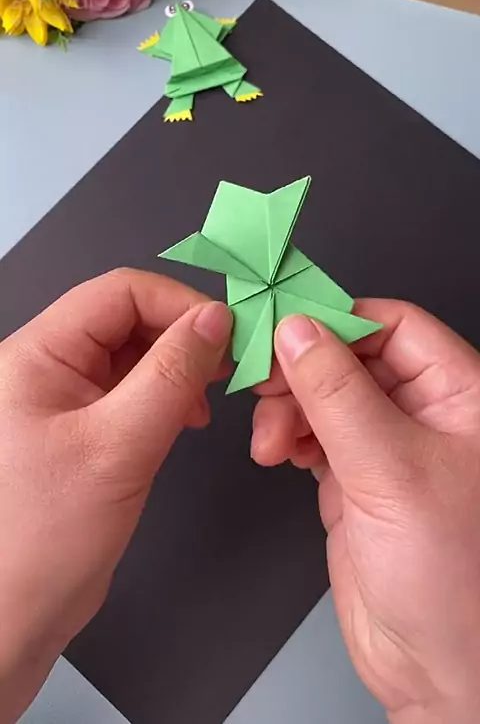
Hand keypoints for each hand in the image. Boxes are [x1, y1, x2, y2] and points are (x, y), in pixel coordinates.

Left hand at [0, 269, 231, 723]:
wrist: (14, 615)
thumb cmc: (44, 537)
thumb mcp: (119, 445)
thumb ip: (172, 374)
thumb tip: (216, 319)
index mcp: (37, 354)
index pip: (118, 293)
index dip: (178, 304)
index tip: (227, 333)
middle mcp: (47, 367)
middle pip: (127, 319)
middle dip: (182, 338)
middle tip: (228, 368)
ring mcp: (65, 399)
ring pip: (133, 355)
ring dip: (177, 369)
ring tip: (204, 403)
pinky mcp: (82, 430)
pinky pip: (131, 391)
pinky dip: (165, 397)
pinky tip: (184, 420)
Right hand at [252, 300, 479, 723]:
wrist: (437, 669)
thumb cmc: (454, 579)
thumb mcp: (391, 470)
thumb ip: (337, 395)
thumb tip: (297, 332)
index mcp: (459, 396)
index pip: (394, 326)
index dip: (337, 319)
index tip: (283, 326)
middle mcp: (424, 415)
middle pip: (351, 358)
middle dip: (302, 370)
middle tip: (263, 385)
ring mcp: (386, 447)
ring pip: (325, 395)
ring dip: (288, 407)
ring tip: (271, 438)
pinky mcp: (355, 479)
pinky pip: (313, 433)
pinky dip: (287, 435)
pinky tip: (278, 451)